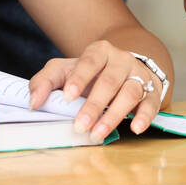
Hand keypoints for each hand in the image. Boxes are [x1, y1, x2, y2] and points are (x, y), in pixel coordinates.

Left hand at [28, 40, 164, 138]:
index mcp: (99, 51)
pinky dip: (144, 116)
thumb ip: (45, 81)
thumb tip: (33, 102)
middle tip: (80, 125)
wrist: (125, 68)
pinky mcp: (152, 91)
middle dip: (94, 105)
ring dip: (114, 115)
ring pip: (130, 92)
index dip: (79, 78)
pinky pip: (151, 103)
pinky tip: (135, 128)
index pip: (89, 61)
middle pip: (108, 81)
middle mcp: (121, 60)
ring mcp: (139, 74)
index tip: (67, 96)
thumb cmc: (90, 73)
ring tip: (98, 133)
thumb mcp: (65, 70)